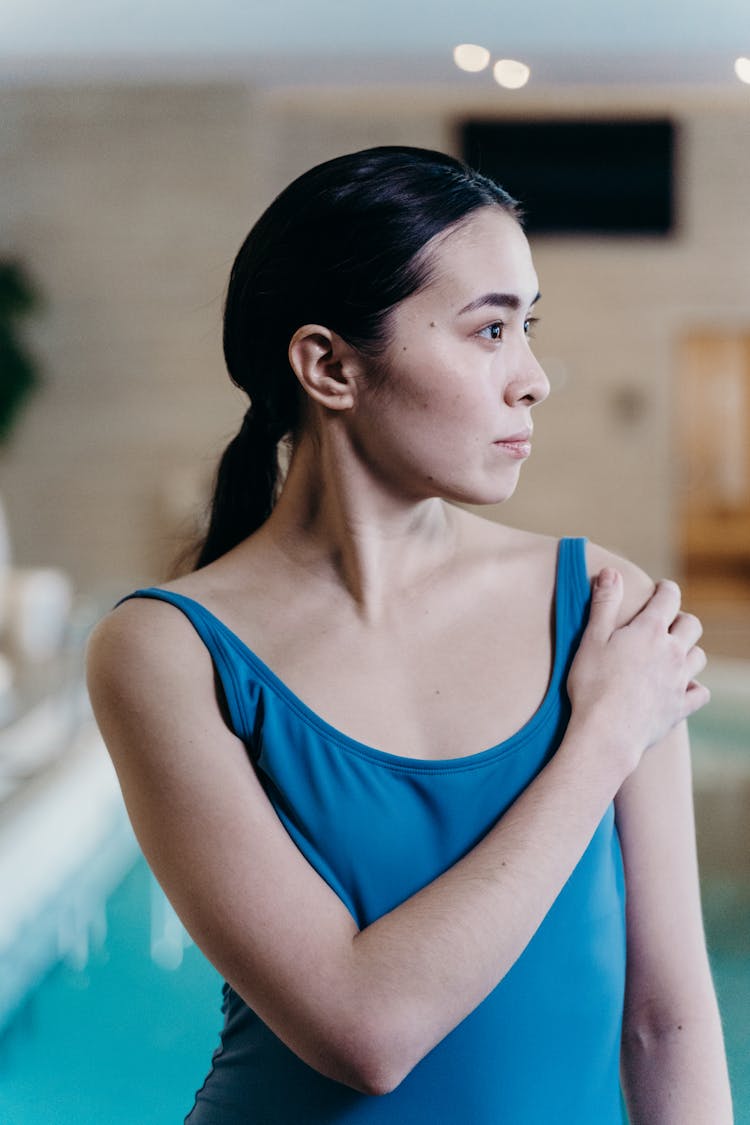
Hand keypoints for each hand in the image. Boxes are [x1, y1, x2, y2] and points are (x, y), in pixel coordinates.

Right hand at [567, 569, 708, 777]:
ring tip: (673, 654)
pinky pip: (700, 692)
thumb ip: (604, 604)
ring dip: (688, 651)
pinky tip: (682, 688)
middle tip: (666, 623)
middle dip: (681, 620)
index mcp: (650, 631)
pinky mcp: (680, 707)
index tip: (661, 589)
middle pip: (692, 625)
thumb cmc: (593, 684)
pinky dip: (694, 687)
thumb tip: (612, 571)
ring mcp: (679, 680)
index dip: (666, 589)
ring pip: (699, 656)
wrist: (607, 732)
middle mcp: (672, 652)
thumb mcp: (592, 638)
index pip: (669, 597)